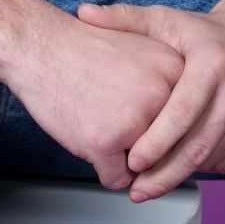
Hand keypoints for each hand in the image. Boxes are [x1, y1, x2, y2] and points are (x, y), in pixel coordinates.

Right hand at [0, 9, 186, 191]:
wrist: (38, 43)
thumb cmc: (82, 48)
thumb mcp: (141, 49)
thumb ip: (167, 84)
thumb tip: (181, 127)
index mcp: (176, 70)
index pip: (186, 122)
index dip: (160, 121)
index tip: (138, 108)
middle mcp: (163, 94)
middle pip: (167, 146)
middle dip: (140, 140)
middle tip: (113, 112)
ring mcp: (136, 119)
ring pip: (143, 166)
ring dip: (121, 153)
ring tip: (98, 117)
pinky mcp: (106, 141)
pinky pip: (116, 179)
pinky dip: (100, 165)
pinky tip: (86, 131)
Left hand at [75, 1, 224, 201]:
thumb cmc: (207, 33)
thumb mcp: (166, 20)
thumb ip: (124, 19)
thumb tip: (84, 12)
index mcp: (213, 62)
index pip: (182, 113)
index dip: (156, 142)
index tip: (133, 162)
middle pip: (198, 146)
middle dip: (164, 174)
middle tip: (138, 190)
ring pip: (214, 158)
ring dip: (182, 173)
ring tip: (154, 179)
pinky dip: (205, 167)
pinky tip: (185, 162)